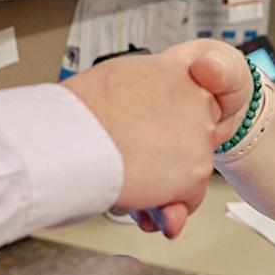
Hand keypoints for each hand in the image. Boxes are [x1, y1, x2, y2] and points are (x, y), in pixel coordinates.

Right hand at [61, 39, 246, 237]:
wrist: (70, 139)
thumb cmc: (82, 111)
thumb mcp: (121, 77)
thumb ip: (151, 90)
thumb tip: (150, 107)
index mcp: (182, 69)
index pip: (204, 88)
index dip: (182, 112)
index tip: (167, 121)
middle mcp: (198, 100)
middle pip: (194, 134)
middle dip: (170, 151)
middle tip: (134, 152)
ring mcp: (200, 137)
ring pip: (190, 169)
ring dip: (164, 181)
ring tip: (128, 172)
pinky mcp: (196, 174)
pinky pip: (188, 199)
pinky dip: (166, 206)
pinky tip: (138, 193)